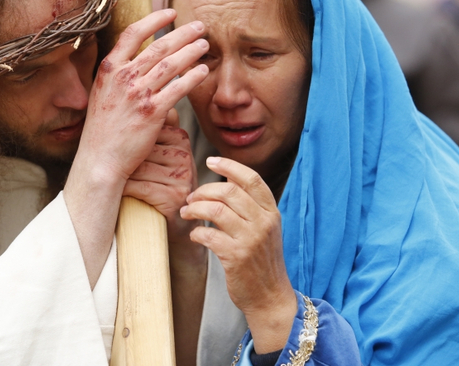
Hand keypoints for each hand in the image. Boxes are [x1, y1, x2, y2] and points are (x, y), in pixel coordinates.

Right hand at [70, 9, 208, 187]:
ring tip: (205, 44)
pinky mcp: (152, 112)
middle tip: (200, 26)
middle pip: (158, 46)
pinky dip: (193, 77)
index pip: (133, 33)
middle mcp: (123, 77)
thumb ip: (120, 75)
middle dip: (183, 32)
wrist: (100, 160)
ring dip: (192, 51)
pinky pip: (178, 88)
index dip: (154, 19)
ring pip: (171, 64)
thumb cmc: (103, 130)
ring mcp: (137, 94)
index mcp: (109, 69)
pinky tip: (203, 71)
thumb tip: (143, 62)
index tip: (170, 12)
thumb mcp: (103, 93)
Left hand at [123, 109, 199, 240]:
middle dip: (123, 159)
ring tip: (114, 179)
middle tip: (108, 164)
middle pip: (141, 148)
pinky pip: (141, 187)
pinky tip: (120, 192)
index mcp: (180, 139)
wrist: (176, 222)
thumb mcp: (161, 154)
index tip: (114, 147)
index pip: (146, 129)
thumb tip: (142, 100)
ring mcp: (181, 176)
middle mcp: (184, 155)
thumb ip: (156, 128)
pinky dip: (126, 190)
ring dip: (122, 175)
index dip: (127, 140)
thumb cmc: (160, 183)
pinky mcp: (174, 196)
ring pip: (138, 168)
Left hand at [180, 157, 295, 353]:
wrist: (270, 296)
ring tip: (187, 213)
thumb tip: (226, 182)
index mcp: (271, 212)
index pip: (251, 179)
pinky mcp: (236, 257)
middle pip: (229, 192)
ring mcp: (251, 240)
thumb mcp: (265, 229)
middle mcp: (263, 223)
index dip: (230, 166)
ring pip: (216, 210)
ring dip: (195, 209)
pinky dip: (196, 233)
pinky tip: (195, 235)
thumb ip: (251, 206)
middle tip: (191, 198)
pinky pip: (208, 235)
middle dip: (204, 191)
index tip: (211, 161)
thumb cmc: (262, 261)